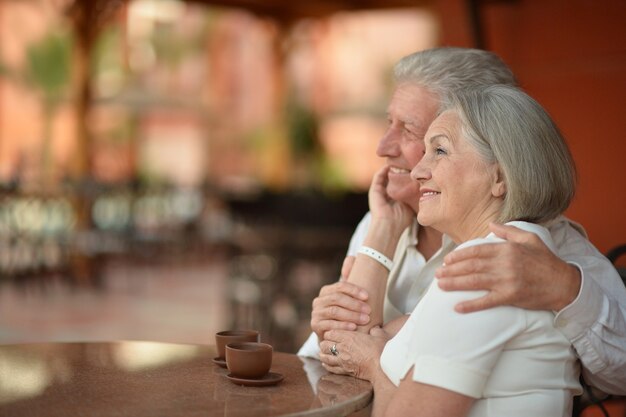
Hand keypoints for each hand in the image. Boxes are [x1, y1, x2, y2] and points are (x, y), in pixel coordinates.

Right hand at [311, 258, 370, 340]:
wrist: (335, 334)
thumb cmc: (345, 313)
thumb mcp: (348, 296)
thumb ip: (349, 277)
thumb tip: (351, 257)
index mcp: (326, 291)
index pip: (340, 286)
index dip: (354, 290)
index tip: (367, 296)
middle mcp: (318, 301)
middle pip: (337, 299)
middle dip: (354, 304)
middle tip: (369, 310)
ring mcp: (316, 313)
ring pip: (334, 311)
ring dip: (351, 315)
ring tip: (365, 319)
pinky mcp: (315, 326)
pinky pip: (329, 325)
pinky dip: (342, 326)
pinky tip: (354, 328)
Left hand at [318, 327, 390, 380]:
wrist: (382, 367)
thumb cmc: (382, 350)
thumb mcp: (379, 335)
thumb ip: (375, 331)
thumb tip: (375, 329)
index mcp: (349, 337)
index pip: (330, 333)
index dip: (330, 333)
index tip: (332, 334)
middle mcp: (342, 348)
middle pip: (324, 344)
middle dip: (325, 343)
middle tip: (327, 343)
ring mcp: (342, 360)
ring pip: (325, 356)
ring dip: (324, 354)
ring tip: (324, 353)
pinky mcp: (344, 371)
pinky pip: (330, 368)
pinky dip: (327, 365)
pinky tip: (326, 363)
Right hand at [368, 166, 412, 232]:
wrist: (389, 226)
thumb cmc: (401, 220)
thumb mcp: (410, 206)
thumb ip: (413, 197)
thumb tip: (423, 188)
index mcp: (394, 199)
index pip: (399, 184)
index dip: (405, 176)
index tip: (413, 168)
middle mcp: (386, 195)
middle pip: (391, 179)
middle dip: (398, 170)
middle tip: (406, 161)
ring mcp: (379, 192)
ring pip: (384, 176)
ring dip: (390, 168)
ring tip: (398, 160)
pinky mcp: (374, 190)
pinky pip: (378, 176)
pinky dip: (383, 170)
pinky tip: (391, 165)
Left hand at [436, 222, 580, 312]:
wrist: (564, 284)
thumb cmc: (546, 260)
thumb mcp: (530, 238)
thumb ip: (509, 231)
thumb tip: (491, 224)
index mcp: (507, 249)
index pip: (476, 250)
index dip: (459, 255)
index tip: (447, 259)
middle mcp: (504, 264)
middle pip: (471, 266)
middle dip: (452, 270)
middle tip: (437, 274)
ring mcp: (506, 281)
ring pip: (474, 282)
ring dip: (454, 284)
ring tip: (440, 285)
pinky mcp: (510, 297)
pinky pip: (486, 301)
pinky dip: (471, 305)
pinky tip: (457, 307)